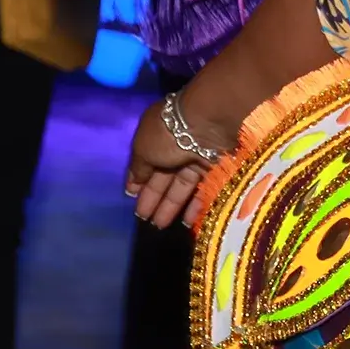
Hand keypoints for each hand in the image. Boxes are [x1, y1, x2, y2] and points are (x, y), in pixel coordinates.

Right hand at [127, 94, 230, 229]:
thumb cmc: (169, 133)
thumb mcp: (143, 148)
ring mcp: (199, 156)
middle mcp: (178, 144)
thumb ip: (138, 167)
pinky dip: (196, 206)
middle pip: (164, 176)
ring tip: (159, 226)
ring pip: (183, 185)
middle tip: (143, 219)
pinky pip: (204, 190)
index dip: (139, 179)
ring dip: (171, 206)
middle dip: (153, 197)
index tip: (131, 197)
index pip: (147, 160)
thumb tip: (134, 183)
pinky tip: (186, 223)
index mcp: (158, 134)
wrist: (210, 122)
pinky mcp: (218, 168)